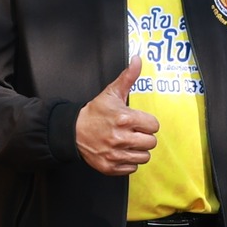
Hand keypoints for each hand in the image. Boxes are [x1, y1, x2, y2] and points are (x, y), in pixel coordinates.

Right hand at [75, 57, 159, 174]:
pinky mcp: (110, 167)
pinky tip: (120, 152)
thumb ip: (128, 77)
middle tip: (133, 132)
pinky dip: (128, 161)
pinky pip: (132, 168)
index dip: (147, 123)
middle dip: (144, 136)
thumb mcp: (111, 93)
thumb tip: (138, 59)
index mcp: (124, 118)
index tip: (137, 121)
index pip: (154, 126)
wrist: (73, 131)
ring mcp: (115, 154)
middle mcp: (120, 138)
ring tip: (127, 142)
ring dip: (138, 150)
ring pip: (145, 156)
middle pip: (151, 142)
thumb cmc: (95, 113)